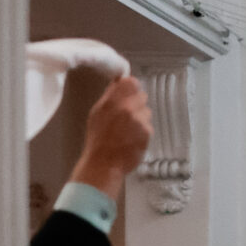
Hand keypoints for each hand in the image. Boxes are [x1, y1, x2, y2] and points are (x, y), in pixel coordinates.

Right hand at [69, 73, 152, 191]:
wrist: (104, 163)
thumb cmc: (98, 139)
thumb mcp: (97, 113)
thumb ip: (109, 96)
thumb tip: (119, 82)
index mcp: (112, 101)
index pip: (131, 82)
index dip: (130, 87)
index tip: (128, 93)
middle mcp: (127, 108)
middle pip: (141, 95)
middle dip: (136, 103)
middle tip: (127, 115)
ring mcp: (139, 120)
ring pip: (146, 111)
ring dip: (140, 117)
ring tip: (128, 129)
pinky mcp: (147, 132)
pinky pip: (148, 125)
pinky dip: (143, 131)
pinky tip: (132, 138)